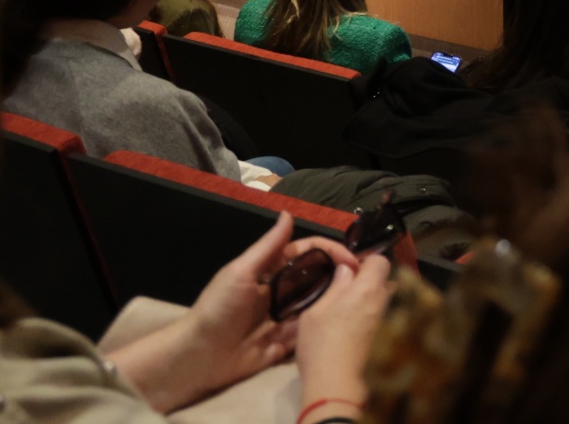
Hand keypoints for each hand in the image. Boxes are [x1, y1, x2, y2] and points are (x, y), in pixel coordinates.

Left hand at [115, 211, 354, 409]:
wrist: (199, 356)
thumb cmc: (218, 309)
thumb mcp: (241, 272)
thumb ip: (268, 247)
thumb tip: (288, 212)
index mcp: (271, 271)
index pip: (308, 253)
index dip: (331, 252)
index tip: (353, 259)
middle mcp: (282, 292)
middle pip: (319, 279)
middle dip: (342, 276)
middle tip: (369, 280)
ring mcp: (285, 319)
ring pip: (318, 306)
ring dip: (337, 302)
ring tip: (364, 301)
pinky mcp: (285, 345)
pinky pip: (309, 335)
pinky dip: (324, 330)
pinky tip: (344, 326)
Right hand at [295, 250, 393, 409]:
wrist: (336, 387)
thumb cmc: (321, 345)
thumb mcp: (316, 312)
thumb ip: (336, 287)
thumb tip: (347, 269)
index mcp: (368, 289)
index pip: (381, 260)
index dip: (366, 261)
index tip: (350, 270)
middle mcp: (385, 302)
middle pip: (386, 281)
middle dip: (370, 281)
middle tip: (348, 291)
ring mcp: (389, 322)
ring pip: (385, 301)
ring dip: (372, 301)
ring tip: (351, 312)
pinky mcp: (388, 339)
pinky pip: (384, 319)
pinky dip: (373, 318)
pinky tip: (355, 329)